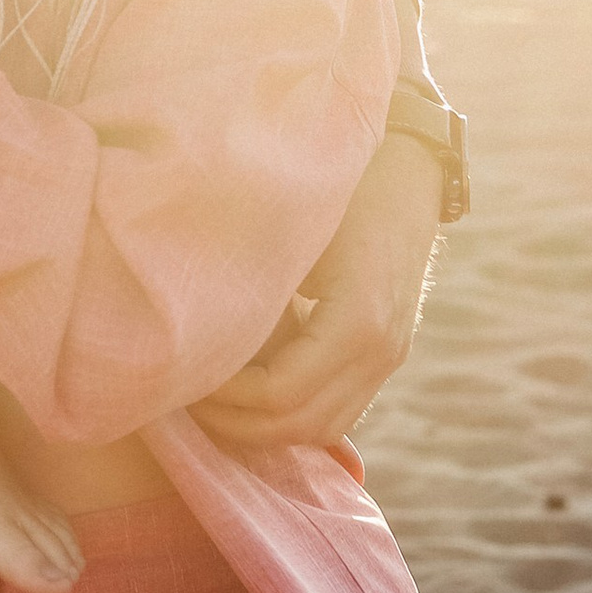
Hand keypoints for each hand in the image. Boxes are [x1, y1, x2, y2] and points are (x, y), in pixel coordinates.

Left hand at [191, 133, 442, 446]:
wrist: (406, 166)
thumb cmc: (338, 182)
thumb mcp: (291, 225)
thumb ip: (254, 280)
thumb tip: (192, 324)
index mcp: (357, 321)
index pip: (282, 393)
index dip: (228, 397)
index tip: (185, 376)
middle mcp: (381, 350)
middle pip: (305, 425)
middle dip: (242, 423)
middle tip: (187, 397)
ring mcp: (390, 355)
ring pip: (326, 426)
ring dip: (270, 426)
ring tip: (214, 398)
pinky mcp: (386, 351)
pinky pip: (342, 406)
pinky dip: (297, 412)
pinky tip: (252, 388)